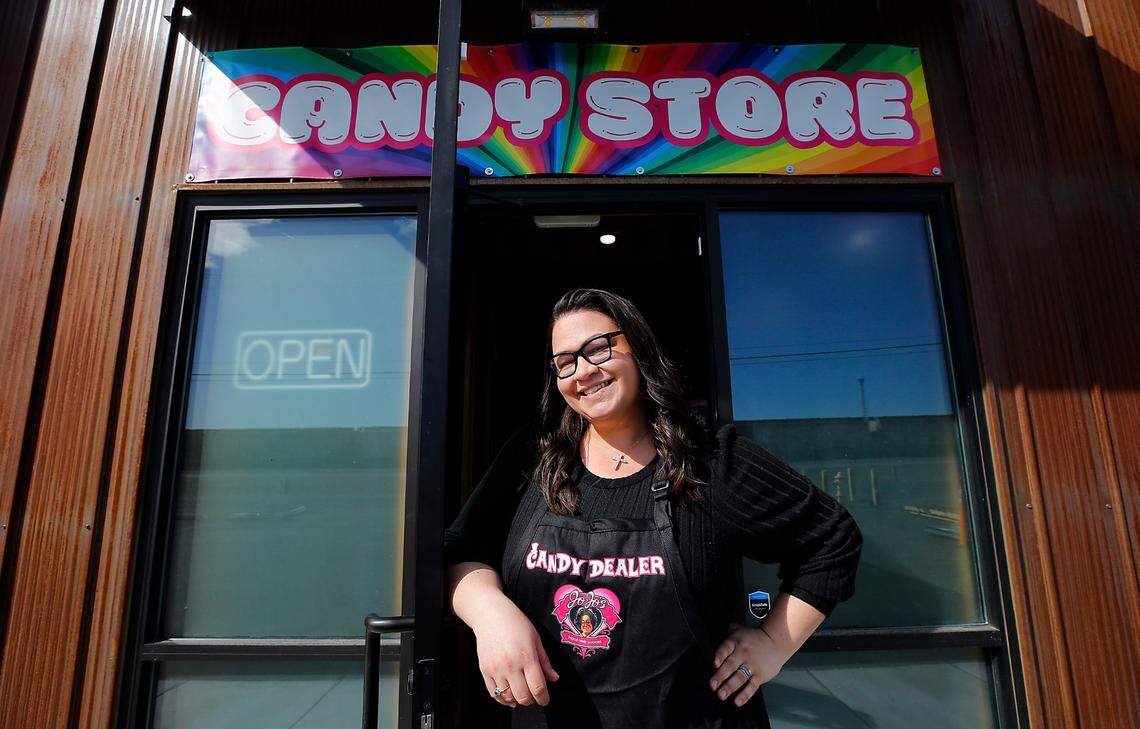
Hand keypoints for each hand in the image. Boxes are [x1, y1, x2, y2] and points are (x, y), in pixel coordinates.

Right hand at [472, 594, 559, 708]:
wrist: (490, 615)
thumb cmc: (515, 623)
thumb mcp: (536, 639)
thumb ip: (545, 662)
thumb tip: (554, 678)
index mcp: (527, 657)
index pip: (538, 687)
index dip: (544, 698)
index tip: (545, 700)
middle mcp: (511, 665)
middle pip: (523, 696)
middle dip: (532, 700)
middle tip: (534, 696)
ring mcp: (496, 669)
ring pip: (508, 697)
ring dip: (517, 700)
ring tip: (521, 694)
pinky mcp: (485, 670)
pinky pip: (494, 693)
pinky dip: (502, 699)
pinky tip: (509, 695)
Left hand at [708, 622, 789, 706]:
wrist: (776, 642)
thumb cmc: (754, 638)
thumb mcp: (740, 630)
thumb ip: (727, 632)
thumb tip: (714, 631)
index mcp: (735, 643)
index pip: (726, 649)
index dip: (720, 656)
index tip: (714, 664)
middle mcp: (743, 654)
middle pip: (730, 666)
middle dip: (721, 676)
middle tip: (713, 685)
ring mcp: (752, 666)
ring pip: (739, 677)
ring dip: (730, 687)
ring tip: (721, 695)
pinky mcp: (760, 676)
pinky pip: (751, 687)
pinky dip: (744, 695)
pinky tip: (737, 701)